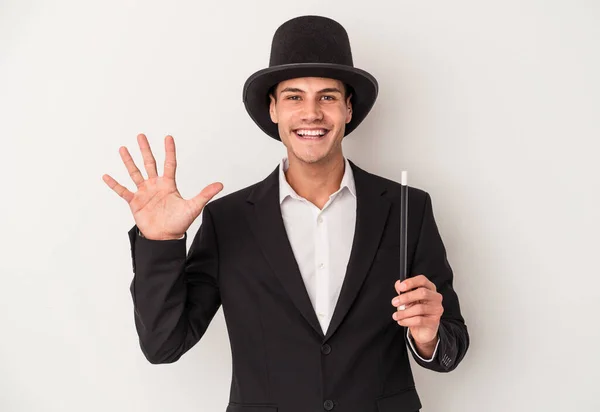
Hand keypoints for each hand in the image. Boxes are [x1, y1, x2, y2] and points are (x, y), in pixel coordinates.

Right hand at [102, 133, 222, 239]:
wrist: (165, 238)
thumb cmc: (179, 223)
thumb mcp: (193, 207)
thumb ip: (205, 194)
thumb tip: (220, 185)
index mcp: (168, 184)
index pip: (169, 163)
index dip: (169, 151)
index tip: (168, 137)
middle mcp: (155, 185)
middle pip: (149, 163)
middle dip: (145, 150)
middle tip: (141, 136)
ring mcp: (144, 193)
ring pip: (135, 173)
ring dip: (129, 161)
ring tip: (123, 149)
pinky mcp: (134, 202)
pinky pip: (122, 191)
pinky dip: (114, 184)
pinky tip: (106, 176)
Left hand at [391, 275, 442, 344]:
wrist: (423, 330)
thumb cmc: (416, 311)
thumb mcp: (409, 300)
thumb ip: (404, 291)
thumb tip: (398, 284)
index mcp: (429, 288)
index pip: (422, 280)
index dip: (411, 282)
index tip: (400, 287)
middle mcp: (435, 297)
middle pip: (422, 293)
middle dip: (406, 297)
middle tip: (394, 302)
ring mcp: (436, 309)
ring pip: (419, 308)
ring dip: (404, 312)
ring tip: (396, 315)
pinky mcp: (434, 321)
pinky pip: (419, 320)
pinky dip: (407, 321)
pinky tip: (401, 321)